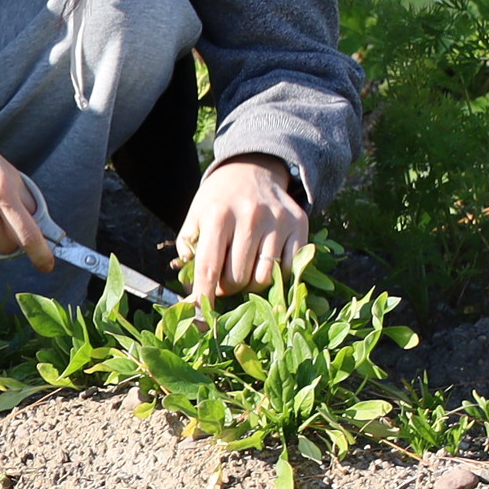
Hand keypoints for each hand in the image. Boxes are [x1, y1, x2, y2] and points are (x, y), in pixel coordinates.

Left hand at [179, 157, 310, 303]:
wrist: (252, 169)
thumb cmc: (218, 201)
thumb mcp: (195, 218)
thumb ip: (189, 252)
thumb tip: (191, 292)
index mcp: (218, 215)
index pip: (209, 268)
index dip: (203, 297)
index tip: (199, 319)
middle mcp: (251, 216)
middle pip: (238, 278)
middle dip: (227, 288)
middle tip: (223, 280)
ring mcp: (278, 220)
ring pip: (265, 278)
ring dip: (251, 284)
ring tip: (243, 269)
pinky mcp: (299, 224)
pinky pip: (288, 269)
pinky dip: (275, 274)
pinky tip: (263, 260)